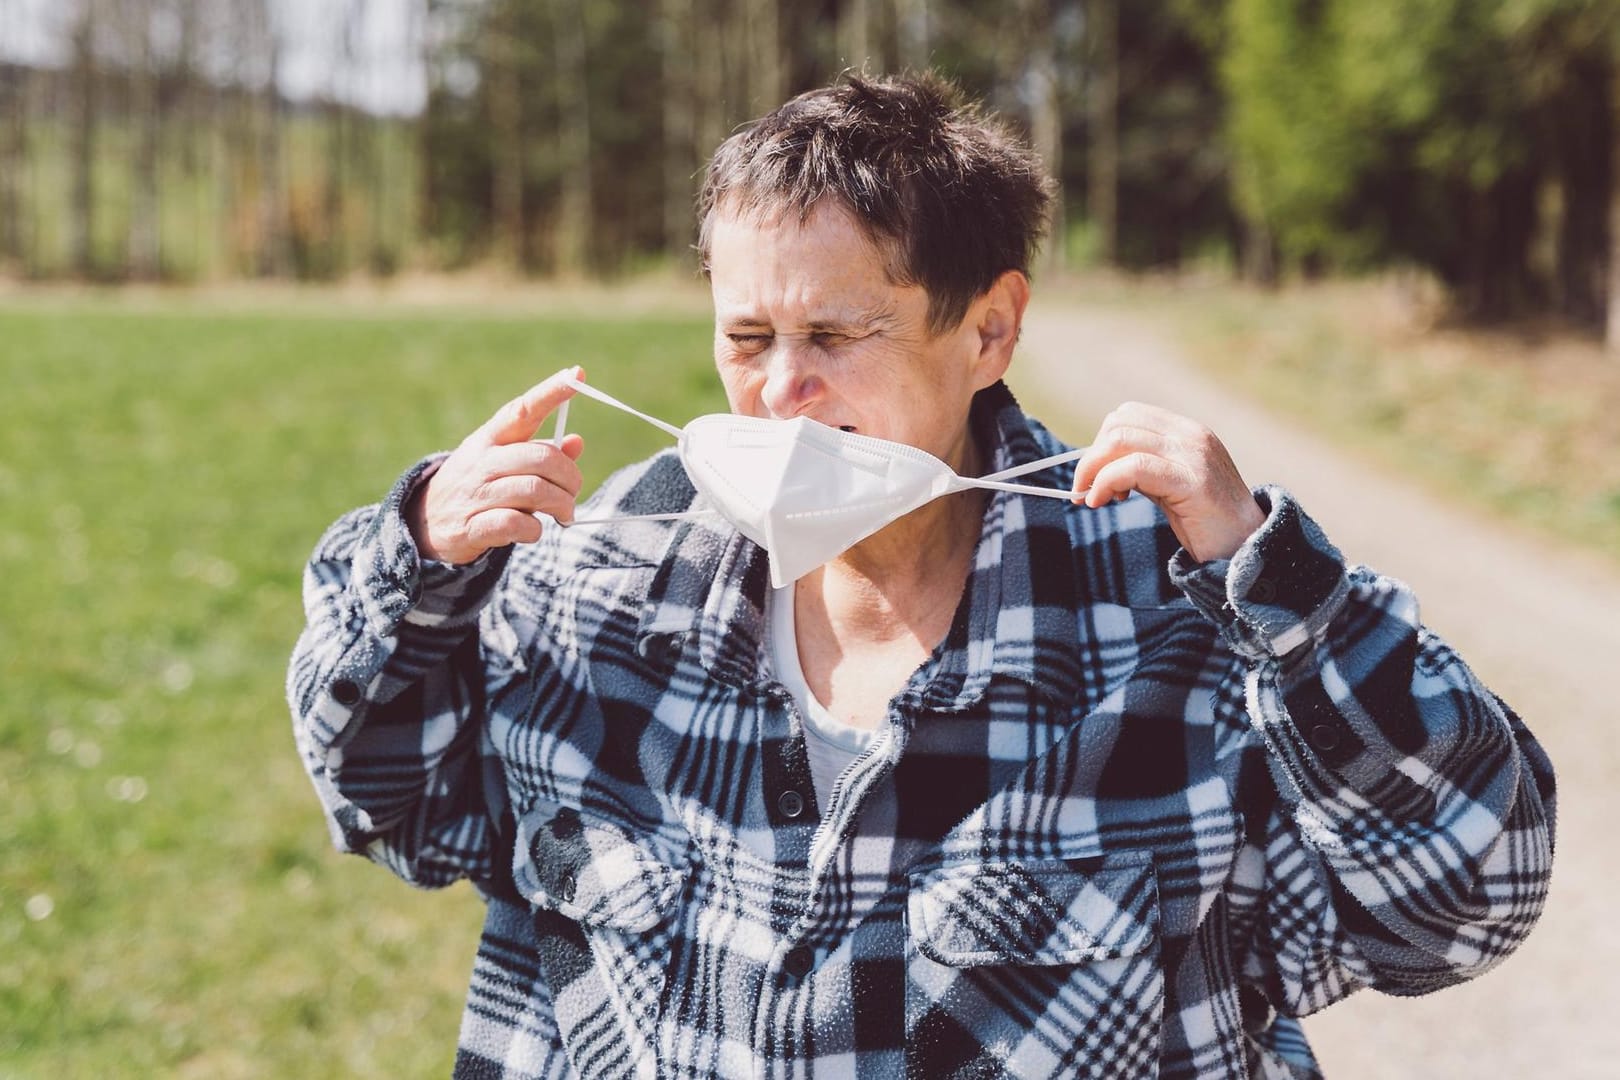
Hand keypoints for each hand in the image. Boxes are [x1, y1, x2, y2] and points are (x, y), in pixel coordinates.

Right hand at [407, 367, 585, 564]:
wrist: (424, 522)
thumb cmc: (477, 485)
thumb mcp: (502, 461)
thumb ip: (540, 452)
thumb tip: (576, 442)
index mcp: (491, 438)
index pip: (523, 409)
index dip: (551, 392)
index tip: (577, 373)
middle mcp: (482, 461)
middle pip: (541, 458)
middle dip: (570, 477)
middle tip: (573, 492)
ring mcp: (475, 493)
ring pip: (534, 490)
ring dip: (560, 505)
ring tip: (564, 513)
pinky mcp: (471, 526)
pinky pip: (516, 524)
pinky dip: (535, 529)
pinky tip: (534, 529)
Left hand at [1072, 402, 1264, 563]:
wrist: (1247, 549)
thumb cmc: (1205, 523)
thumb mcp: (1168, 486)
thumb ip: (1142, 469)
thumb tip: (1097, 466)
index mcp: (1187, 432)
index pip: (1129, 415)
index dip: (1102, 442)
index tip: (1094, 476)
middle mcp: (1191, 435)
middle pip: (1119, 423)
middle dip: (1092, 456)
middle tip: (1086, 490)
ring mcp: (1194, 455)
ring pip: (1121, 440)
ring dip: (1093, 470)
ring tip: (1092, 499)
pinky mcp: (1192, 481)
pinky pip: (1134, 467)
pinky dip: (1106, 481)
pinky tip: (1100, 501)